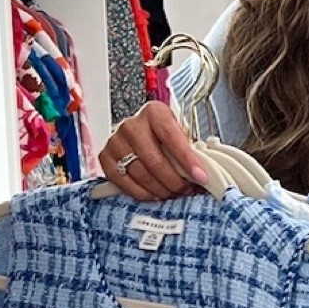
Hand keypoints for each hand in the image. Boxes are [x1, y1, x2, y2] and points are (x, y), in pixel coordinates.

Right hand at [98, 101, 212, 201]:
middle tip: (186, 190)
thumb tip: (203, 176)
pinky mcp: (105, 157)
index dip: (187, 160)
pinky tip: (155, 194)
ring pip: (141, 174)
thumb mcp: (179, 134)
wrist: (137, 133)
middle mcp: (132, 125)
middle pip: (155, 161)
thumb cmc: (162, 136)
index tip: (201, 177)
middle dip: (175, 181)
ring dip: (161, 190)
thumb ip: (190, 150)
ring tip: (173, 193)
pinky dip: (143, 194)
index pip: (172, 138)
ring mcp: (116, 141)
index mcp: (154, 113)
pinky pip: (125, 183)